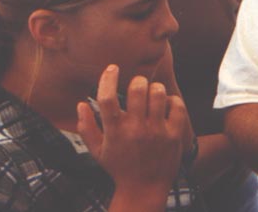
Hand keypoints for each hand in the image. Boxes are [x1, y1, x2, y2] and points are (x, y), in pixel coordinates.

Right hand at [77, 64, 186, 198]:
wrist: (144, 189)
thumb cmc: (119, 167)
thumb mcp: (97, 151)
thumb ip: (86, 127)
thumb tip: (80, 104)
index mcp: (114, 131)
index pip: (107, 98)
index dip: (108, 78)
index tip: (112, 68)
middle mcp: (135, 129)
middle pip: (137, 88)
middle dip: (138, 81)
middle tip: (138, 86)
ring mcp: (156, 131)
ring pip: (158, 93)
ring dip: (155, 89)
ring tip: (153, 95)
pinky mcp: (174, 134)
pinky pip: (176, 105)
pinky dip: (172, 100)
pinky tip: (166, 105)